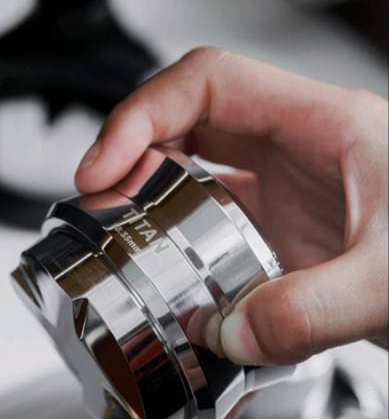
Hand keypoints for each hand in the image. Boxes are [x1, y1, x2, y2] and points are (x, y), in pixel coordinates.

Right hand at [76, 47, 388, 366]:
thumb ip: (312, 307)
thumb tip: (227, 334)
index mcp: (321, 128)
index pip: (207, 85)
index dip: (140, 117)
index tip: (103, 169)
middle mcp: (295, 160)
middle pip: (182, 137)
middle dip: (126, 172)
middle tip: (97, 218)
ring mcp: (284, 209)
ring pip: (189, 199)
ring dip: (148, 231)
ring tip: (121, 267)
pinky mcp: (281, 254)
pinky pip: (213, 258)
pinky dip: (187, 290)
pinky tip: (182, 326)